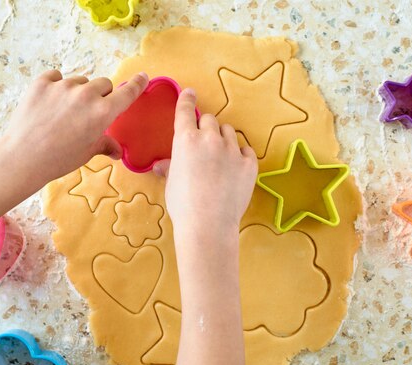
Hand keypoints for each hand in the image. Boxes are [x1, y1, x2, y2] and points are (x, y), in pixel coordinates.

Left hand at [0, 70, 148, 185]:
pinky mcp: (42, 82)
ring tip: (63, 112)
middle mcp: (86, 95)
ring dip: (78, 91)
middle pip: (103, 84)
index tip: (142, 77)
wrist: (23, 157)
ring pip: (80, 81)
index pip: (126, 93)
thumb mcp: (87, 153)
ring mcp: (63, 86)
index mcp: (103, 113)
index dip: (136, 84)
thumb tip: (116, 151)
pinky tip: (49, 103)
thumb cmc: (58, 159)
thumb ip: (105, 145)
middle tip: (87, 112)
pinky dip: (56, 86)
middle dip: (100, 95)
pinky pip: (56, 76)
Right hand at [154, 89, 256, 231]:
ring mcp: (232, 150)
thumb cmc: (184, 205)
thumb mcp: (171, 183)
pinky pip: (246, 150)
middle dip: (206, 128)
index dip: (187, 100)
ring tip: (219, 158)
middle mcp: (210, 139)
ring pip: (228, 131)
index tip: (190, 93)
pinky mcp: (249, 163)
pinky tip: (234, 168)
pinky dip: (240, 155)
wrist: (208, 224)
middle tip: (204, 144)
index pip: (186, 110)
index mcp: (186, 140)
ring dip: (223, 139)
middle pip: (210, 119)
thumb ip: (170, 167)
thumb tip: (162, 165)